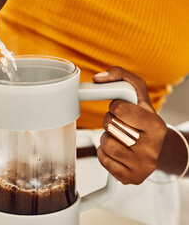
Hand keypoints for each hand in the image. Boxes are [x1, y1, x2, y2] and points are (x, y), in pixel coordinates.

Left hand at [93, 67, 167, 184]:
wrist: (156, 149)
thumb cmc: (143, 118)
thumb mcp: (138, 94)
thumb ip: (120, 76)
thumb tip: (97, 78)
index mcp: (156, 125)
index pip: (119, 108)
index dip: (115, 106)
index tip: (121, 109)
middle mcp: (152, 147)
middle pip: (110, 126)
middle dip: (109, 122)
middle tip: (118, 124)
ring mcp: (142, 165)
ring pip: (105, 144)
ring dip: (105, 137)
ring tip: (118, 137)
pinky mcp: (131, 177)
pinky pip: (103, 160)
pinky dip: (104, 153)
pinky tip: (116, 150)